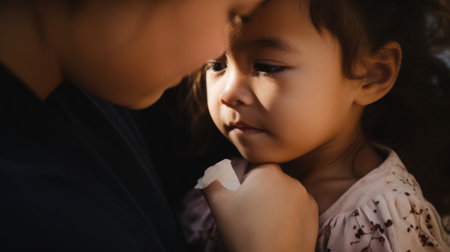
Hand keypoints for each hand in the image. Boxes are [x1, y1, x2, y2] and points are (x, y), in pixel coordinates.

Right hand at [203, 163, 318, 251]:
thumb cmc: (245, 233)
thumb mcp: (218, 204)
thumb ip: (212, 181)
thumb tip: (211, 174)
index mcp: (268, 172)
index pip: (253, 169)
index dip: (244, 184)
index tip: (240, 201)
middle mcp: (291, 181)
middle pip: (270, 182)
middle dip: (260, 194)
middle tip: (249, 215)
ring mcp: (305, 198)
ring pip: (284, 196)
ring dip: (275, 205)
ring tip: (263, 226)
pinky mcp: (314, 216)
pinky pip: (297, 210)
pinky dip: (288, 217)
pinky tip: (277, 232)